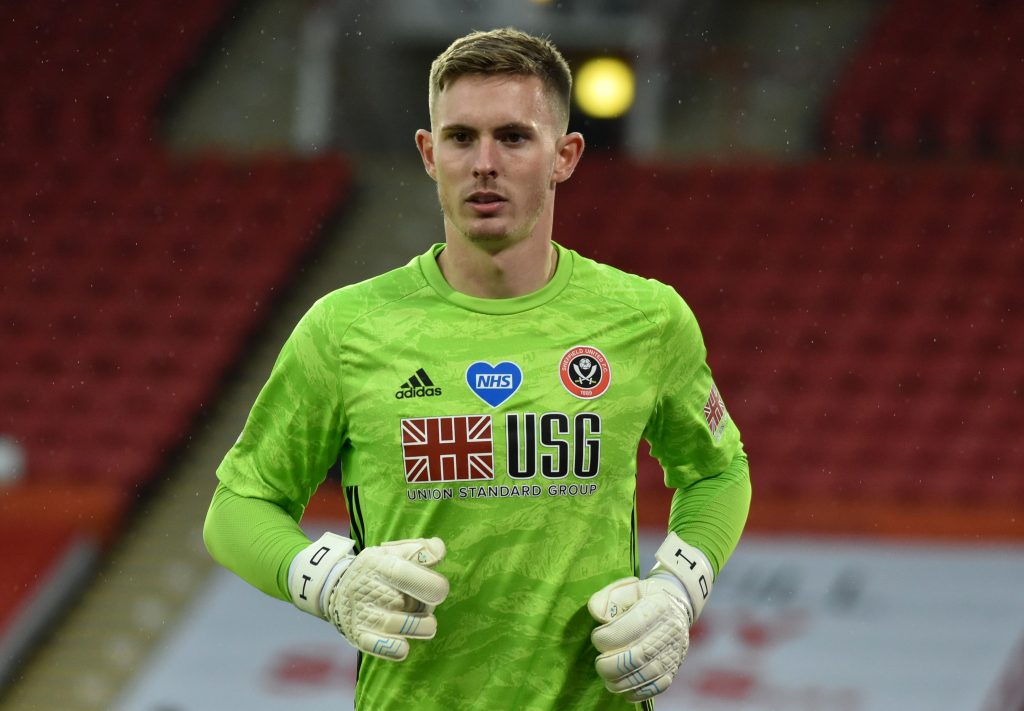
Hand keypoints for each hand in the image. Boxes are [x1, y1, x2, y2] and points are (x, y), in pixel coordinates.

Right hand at [289, 533, 448, 660]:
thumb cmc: (375, 569)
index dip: (430, 584)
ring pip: (401, 626)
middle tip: (427, 604)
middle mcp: (371, 590)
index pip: (405, 575)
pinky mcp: (359, 636)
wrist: (335, 587)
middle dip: (426, 606)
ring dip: (421, 627)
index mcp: (380, 566)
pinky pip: (382, 647)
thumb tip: (439, 550)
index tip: (440, 590)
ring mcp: (365, 615)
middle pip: (409, 602)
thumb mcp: (392, 552)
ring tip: (426, 624)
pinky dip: (396, 648)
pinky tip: (404, 644)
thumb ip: (419, 550)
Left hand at [588, 575, 691, 701]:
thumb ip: (609, 598)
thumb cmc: (645, 596)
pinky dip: (636, 692)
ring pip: (645, 676)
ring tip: (607, 676)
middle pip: (637, 656)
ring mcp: (673, 652)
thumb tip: (596, 614)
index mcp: (657, 607)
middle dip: (610, 665)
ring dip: (620, 681)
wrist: (676, 604)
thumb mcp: (628, 587)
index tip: (597, 637)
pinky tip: (623, 687)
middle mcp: (669, 631)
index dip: (606, 637)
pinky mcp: (674, 668)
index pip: (628, 629)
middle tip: (600, 662)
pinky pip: (656, 687)